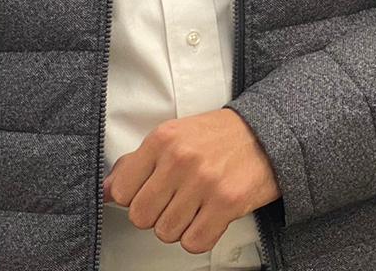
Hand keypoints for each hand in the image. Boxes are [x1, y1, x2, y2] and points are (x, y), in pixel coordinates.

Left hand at [104, 108, 280, 254]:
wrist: (268, 133)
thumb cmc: (220, 136)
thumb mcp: (175, 135)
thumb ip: (138, 162)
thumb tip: (107, 191)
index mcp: (163, 139)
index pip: (121, 191)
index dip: (134, 198)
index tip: (150, 192)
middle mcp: (181, 158)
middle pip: (141, 217)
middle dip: (156, 215)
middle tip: (175, 201)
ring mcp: (204, 181)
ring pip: (166, 233)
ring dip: (180, 226)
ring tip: (196, 206)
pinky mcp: (227, 202)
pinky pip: (194, 242)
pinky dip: (200, 236)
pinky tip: (209, 217)